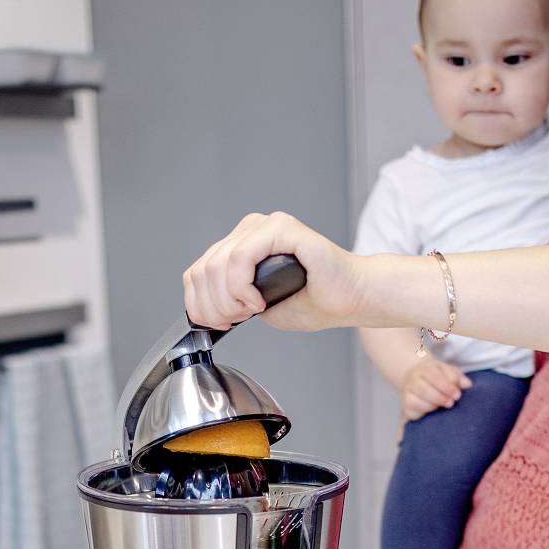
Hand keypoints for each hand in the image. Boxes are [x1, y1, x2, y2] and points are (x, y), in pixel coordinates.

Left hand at [183, 212, 365, 332]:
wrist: (352, 298)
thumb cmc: (315, 302)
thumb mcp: (257, 306)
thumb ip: (229, 298)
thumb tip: (203, 306)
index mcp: (242, 244)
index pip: (197, 271)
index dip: (200, 305)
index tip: (222, 323)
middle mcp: (250, 229)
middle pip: (202, 270)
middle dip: (213, 306)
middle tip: (236, 320)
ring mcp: (265, 226)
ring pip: (217, 264)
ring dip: (227, 298)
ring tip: (250, 310)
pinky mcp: (281, 228)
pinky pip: (241, 257)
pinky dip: (242, 286)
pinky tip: (259, 300)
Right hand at [400, 357, 471, 420]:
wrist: (417, 378)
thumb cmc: (438, 376)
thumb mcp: (449, 372)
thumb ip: (459, 377)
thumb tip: (467, 385)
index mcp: (426, 368)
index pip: (434, 376)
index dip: (447, 386)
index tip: (458, 395)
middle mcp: (414, 378)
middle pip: (424, 388)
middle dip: (440, 397)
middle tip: (451, 402)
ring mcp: (407, 391)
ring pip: (417, 399)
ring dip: (432, 404)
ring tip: (443, 406)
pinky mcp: (405, 404)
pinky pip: (412, 409)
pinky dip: (423, 410)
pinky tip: (432, 410)